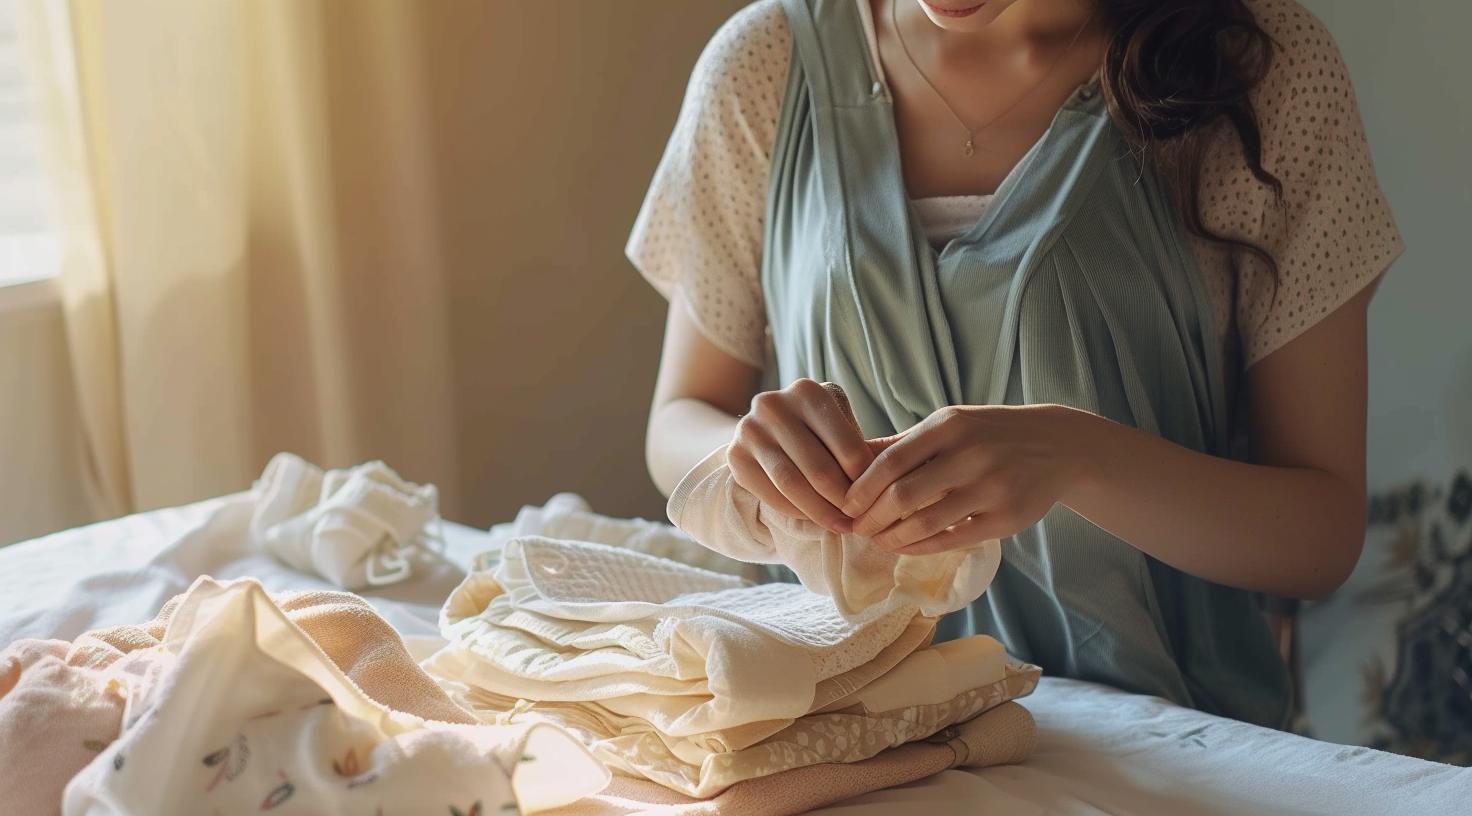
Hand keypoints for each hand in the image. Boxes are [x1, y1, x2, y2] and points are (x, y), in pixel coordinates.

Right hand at [729, 379, 872, 532]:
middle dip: (843, 502)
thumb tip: (886, 487)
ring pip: (792, 485)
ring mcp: (750, 430)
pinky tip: (814, 520)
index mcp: (809, 392)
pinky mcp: (736, 456)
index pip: (849, 449)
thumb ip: (860, 448)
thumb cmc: (818, 429)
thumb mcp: (840, 424)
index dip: (866, 482)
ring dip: (820, 513)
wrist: (767, 428)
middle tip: (858, 521)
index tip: (876, 501)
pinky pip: (771, 495)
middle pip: (820, 470)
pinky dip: (796, 513)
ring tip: (840, 526)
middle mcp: (774, 405)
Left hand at [842, 404, 1089, 553]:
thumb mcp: (949, 426)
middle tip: (858, 529)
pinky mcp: (1006, 517)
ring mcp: (991, 487)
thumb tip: (848, 458)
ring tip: (878, 541)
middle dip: (871, 518)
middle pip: (902, 495)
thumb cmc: (988, 435)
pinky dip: (921, 547)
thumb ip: (902, 444)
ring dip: (893, 537)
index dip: (861, 489)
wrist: (1056, 445)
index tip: (845, 505)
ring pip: (926, 522)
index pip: (890, 461)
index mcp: (949, 426)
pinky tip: (905, 548)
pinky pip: (953, 539)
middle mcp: (970, 454)